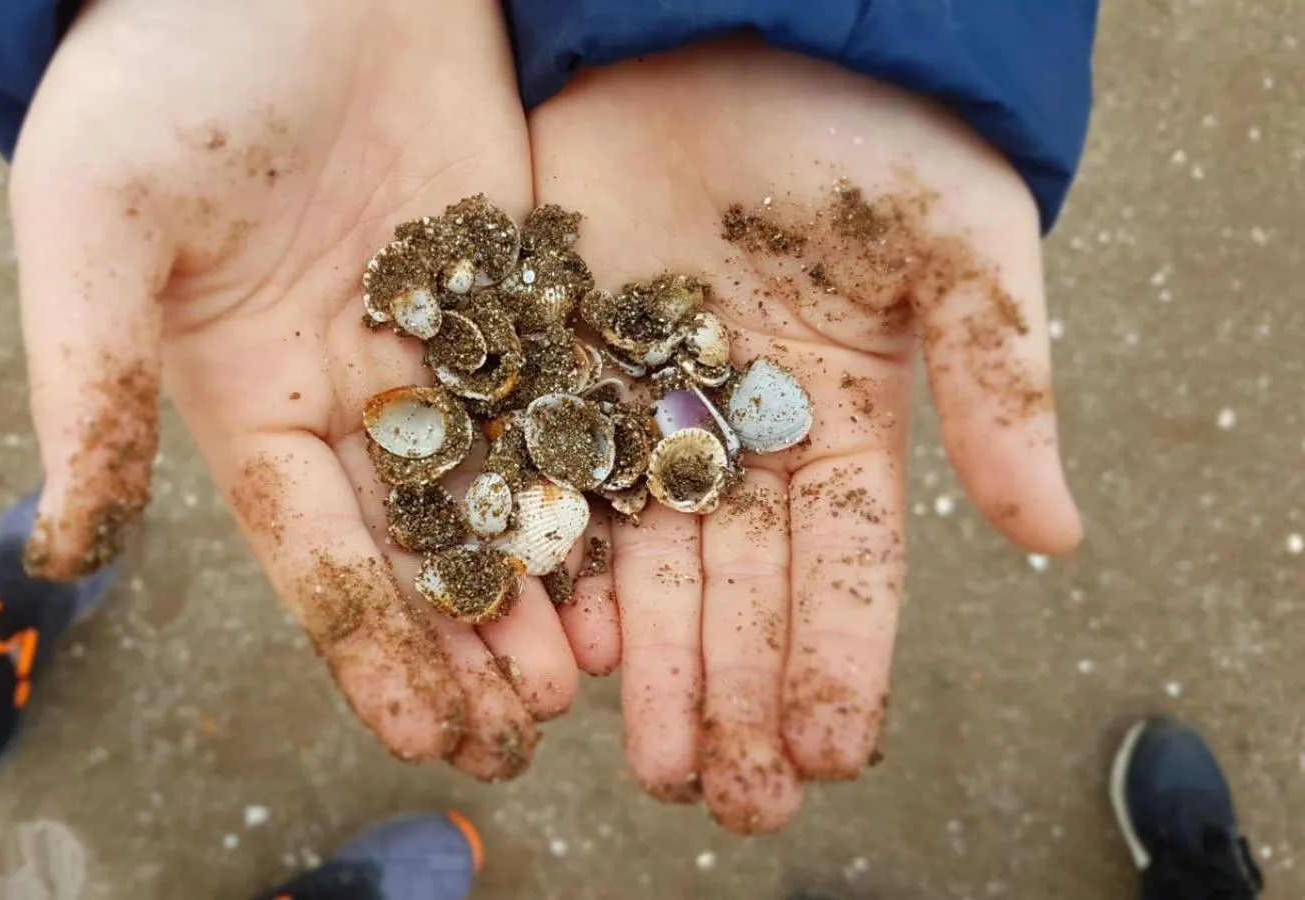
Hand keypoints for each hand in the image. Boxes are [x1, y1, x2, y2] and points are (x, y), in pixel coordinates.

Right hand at [6, 0, 603, 778]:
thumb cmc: (164, 72)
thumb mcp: (94, 227)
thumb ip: (84, 386)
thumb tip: (63, 552)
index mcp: (246, 391)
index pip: (316, 551)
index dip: (371, 648)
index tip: (427, 735)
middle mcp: (345, 376)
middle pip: (420, 534)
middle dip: (473, 635)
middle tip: (534, 729)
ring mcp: (436, 323)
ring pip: (502, 474)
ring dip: (548, 571)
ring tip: (600, 666)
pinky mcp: (513, 264)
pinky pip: (561, 379)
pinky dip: (597, 457)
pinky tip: (645, 532)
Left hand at [528, 39, 1082, 830]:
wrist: (733, 22)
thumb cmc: (864, 123)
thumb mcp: (955, 241)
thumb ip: (1002, 380)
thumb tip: (1057, 535)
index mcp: (840, 414)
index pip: (845, 565)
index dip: (839, 661)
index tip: (829, 754)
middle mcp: (736, 429)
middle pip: (737, 585)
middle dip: (734, 692)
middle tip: (723, 799)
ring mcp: (639, 402)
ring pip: (641, 555)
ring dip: (646, 662)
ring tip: (646, 760)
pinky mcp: (553, 363)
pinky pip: (548, 481)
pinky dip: (554, 563)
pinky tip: (558, 645)